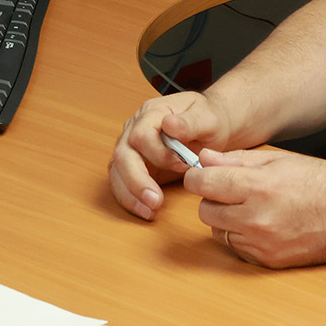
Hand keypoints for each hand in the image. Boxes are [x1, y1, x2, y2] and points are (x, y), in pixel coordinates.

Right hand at [108, 92, 230, 220]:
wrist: (207, 126)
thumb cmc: (208, 120)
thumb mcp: (208, 118)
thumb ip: (189, 122)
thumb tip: (169, 125)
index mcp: (152, 113)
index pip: (142, 135)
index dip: (159, 155)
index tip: (183, 166)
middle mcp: (135, 127)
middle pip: (122, 155)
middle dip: (136, 181)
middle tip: (155, 202)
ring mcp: (131, 146)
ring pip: (117, 171)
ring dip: (130, 194)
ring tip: (150, 211)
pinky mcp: (133, 164)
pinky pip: (121, 182)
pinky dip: (131, 199)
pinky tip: (146, 210)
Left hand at [188, 149, 325, 267]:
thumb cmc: (321, 182)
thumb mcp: (278, 161)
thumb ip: (236, 160)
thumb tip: (204, 159)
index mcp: (258, 187)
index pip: (202, 184)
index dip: (196, 176)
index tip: (200, 174)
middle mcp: (256, 219)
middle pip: (205, 211)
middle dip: (212, 198)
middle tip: (231, 189)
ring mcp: (262, 243)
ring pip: (218, 231)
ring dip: (226, 218)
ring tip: (250, 206)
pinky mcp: (268, 260)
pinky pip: (237, 247)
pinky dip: (241, 235)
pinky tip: (261, 223)